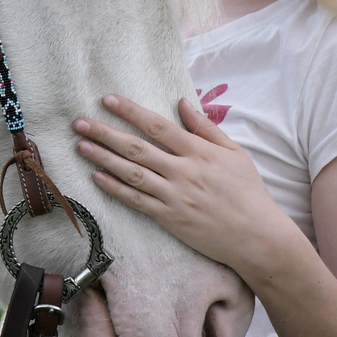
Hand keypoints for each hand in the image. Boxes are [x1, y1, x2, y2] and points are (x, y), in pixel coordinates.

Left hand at [73, 94, 278, 270]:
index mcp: (199, 152)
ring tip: (81, 146)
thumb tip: (183, 103)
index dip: (130, 111)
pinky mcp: (169, 218)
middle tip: (79, 122)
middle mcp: (183, 172)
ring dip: (103, 158)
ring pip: (131, 173)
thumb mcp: (234, 153)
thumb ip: (206, 128)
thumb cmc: (248, 192)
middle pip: (136, 148)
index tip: (107, 100)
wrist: (256, 236)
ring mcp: (174, 196)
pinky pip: (136, 201)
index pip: (157, 126)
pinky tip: (98, 176)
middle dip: (105, 133)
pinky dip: (115, 188)